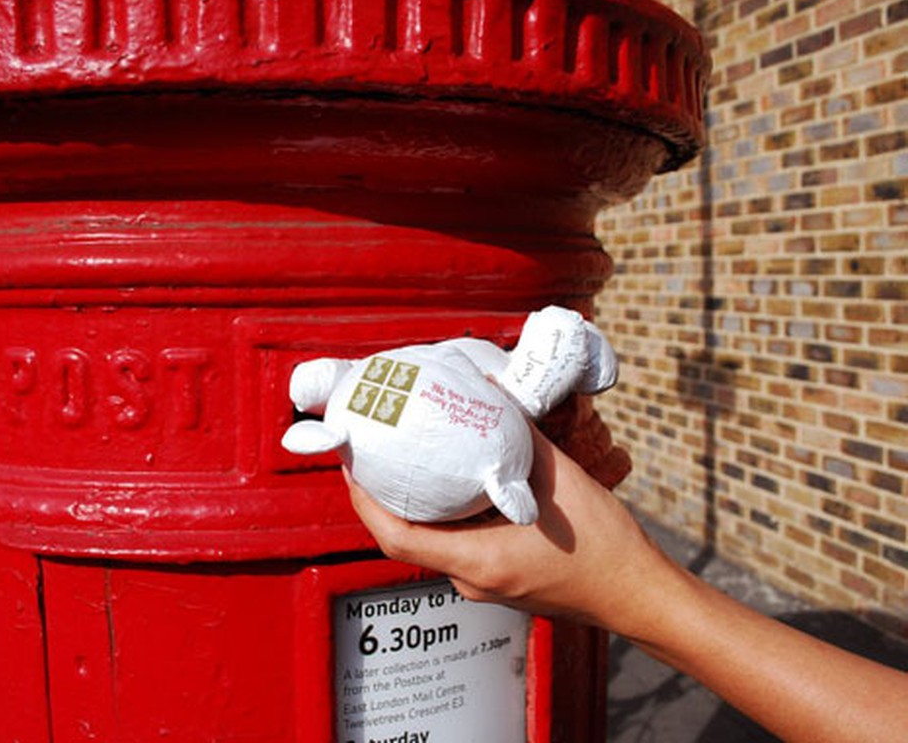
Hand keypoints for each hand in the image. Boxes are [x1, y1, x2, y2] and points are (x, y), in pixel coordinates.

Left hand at [345, 424, 671, 636]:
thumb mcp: (561, 480)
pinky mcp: (500, 579)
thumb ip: (519, 438)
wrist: (639, 594)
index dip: (363, 500)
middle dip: (383, 496)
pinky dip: (445, 516)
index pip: (395, 536)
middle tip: (374, 454)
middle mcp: (472, 581)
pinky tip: (454, 485)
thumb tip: (490, 394)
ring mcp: (485, 585)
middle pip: (407, 538)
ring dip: (415, 505)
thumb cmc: (604, 548)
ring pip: (433, 542)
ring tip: (408, 461)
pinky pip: (457, 546)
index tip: (349, 464)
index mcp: (477, 562)